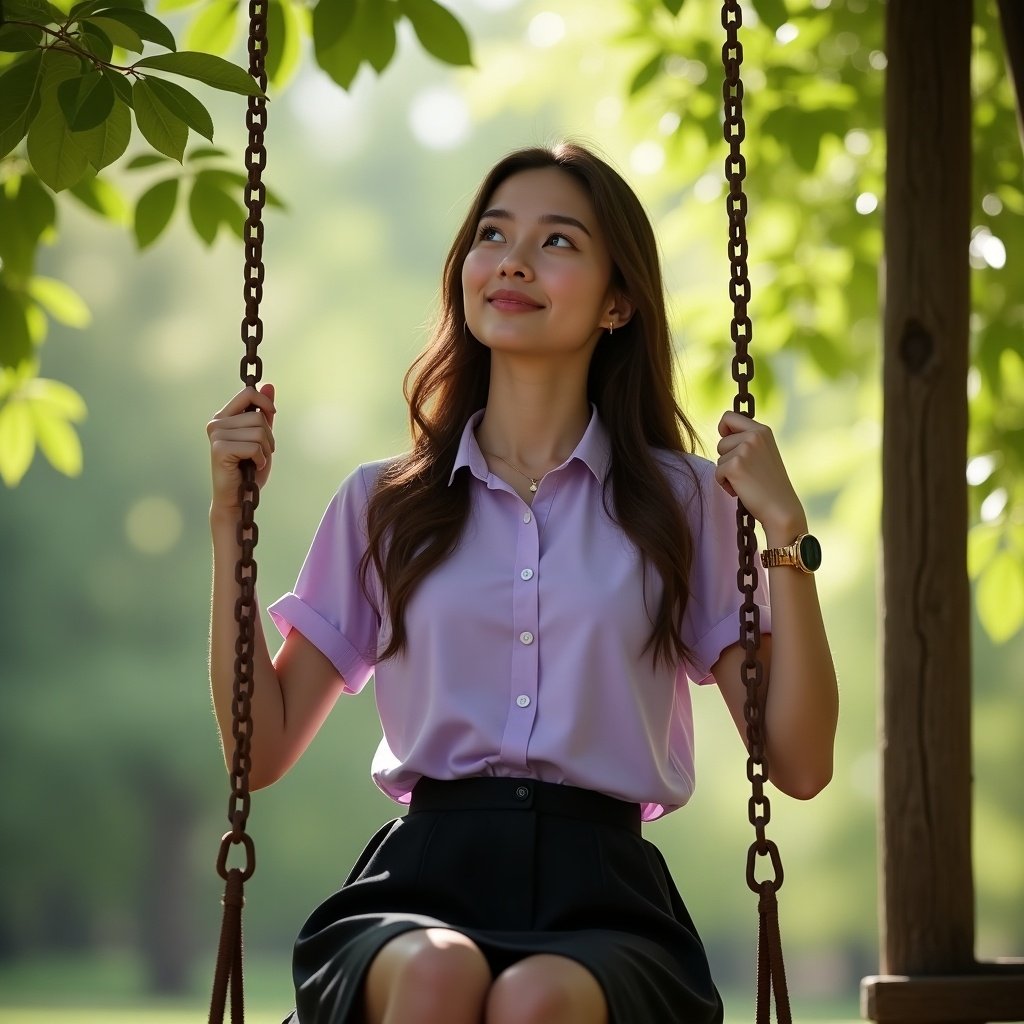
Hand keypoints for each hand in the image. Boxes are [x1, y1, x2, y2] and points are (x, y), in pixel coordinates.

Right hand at [207, 383, 275, 510]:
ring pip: (259, 431)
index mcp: (224, 417)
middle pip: (258, 415)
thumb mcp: (262, 438)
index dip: (265, 402)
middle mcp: (217, 423)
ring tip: (256, 461)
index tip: (273, 414)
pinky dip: (260, 459)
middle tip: (261, 453)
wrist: (238, 498)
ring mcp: (216, 435)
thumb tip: (270, 385)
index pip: (248, 393)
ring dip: (266, 450)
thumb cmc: (250, 469)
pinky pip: (254, 446)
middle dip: (269, 436)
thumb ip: (264, 413)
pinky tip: (253, 467)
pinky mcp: (219, 449)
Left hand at [715, 411, 805, 541]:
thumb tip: (723, 432)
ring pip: (719, 458)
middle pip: (721, 441)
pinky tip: (742, 490)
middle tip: (746, 471)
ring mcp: (744, 449)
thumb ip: (748, 441)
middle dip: (727, 457)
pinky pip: (717, 473)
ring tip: (747, 481)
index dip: (723, 429)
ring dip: (727, 472)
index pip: (728, 416)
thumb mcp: (763, 453)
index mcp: (762, 430)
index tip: (729, 442)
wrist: (781, 508)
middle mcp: (754, 436)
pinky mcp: (735, 465)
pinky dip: (725, 484)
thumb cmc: (770, 484)